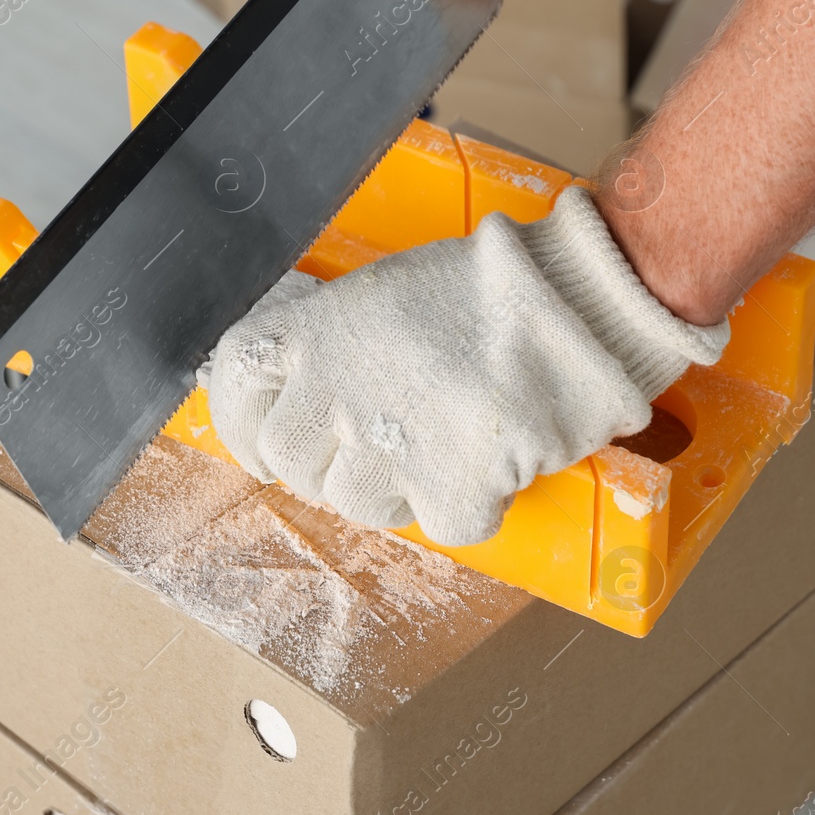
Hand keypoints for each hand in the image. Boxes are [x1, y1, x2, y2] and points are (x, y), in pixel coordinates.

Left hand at [206, 188, 727, 545]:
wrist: (579, 308)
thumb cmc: (494, 289)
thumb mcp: (388, 292)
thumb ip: (336, 341)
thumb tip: (308, 390)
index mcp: (316, 331)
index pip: (234, 385)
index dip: (240, 422)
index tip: (259, 445)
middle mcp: (335, 393)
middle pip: (293, 461)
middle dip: (328, 463)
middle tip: (378, 447)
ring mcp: (386, 450)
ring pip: (357, 505)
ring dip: (395, 489)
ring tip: (443, 448)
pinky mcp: (447, 494)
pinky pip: (439, 525)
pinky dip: (467, 505)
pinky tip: (493, 463)